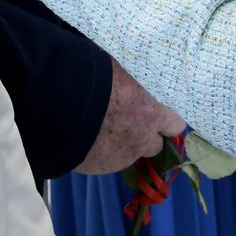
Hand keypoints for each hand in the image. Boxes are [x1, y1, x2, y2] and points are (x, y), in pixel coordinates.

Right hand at [75, 59, 186, 174]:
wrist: (59, 104)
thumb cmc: (91, 76)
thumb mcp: (118, 69)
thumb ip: (132, 80)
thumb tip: (131, 77)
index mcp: (152, 110)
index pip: (176, 123)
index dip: (165, 117)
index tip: (155, 110)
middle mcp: (143, 136)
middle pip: (158, 144)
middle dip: (147, 135)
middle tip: (132, 122)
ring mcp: (124, 155)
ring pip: (133, 154)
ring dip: (125, 145)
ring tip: (104, 130)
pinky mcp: (103, 167)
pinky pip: (109, 161)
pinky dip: (103, 152)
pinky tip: (88, 139)